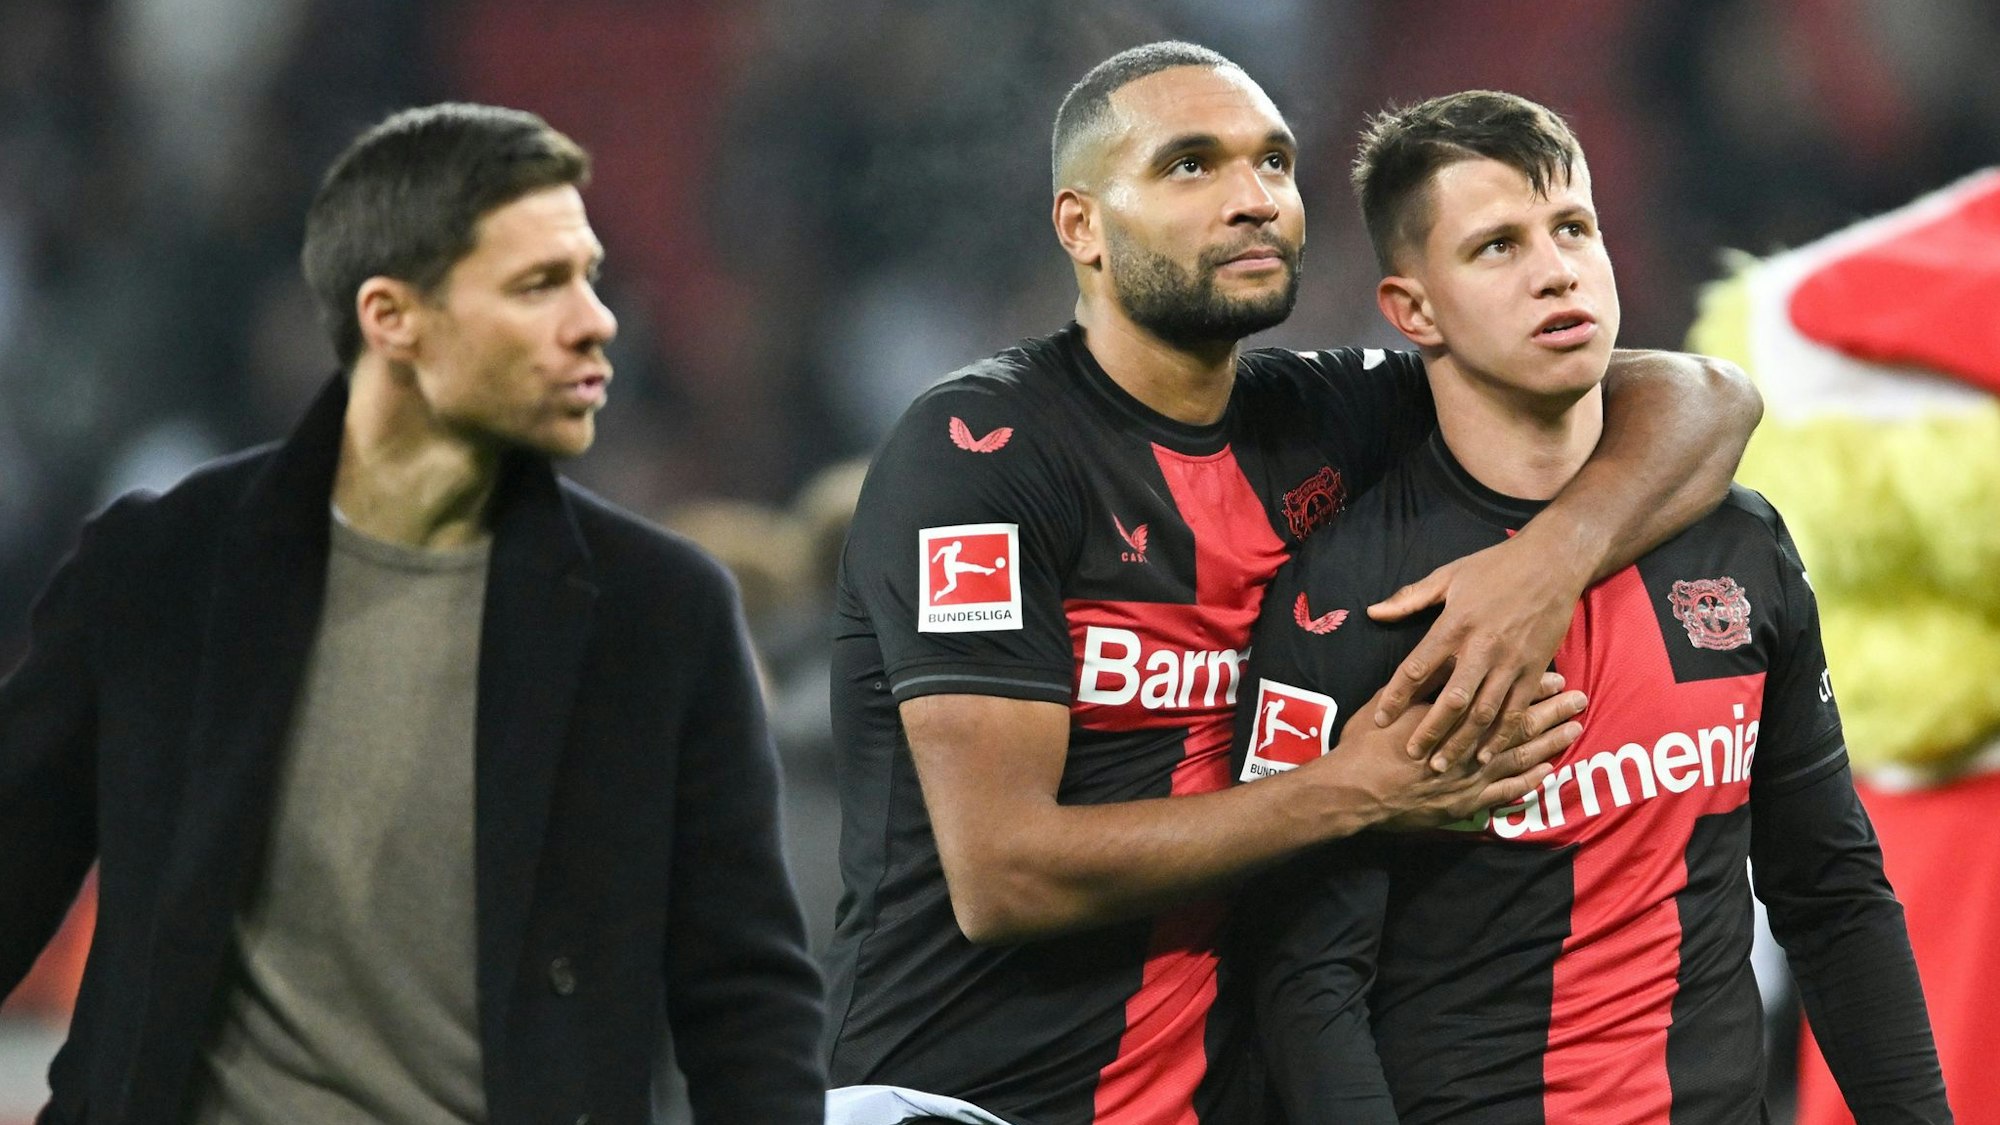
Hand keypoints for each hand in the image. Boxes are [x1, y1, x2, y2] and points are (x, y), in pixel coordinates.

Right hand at [1343, 673, 1584, 830]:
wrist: (1352, 791)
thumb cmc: (1366, 743)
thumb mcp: (1391, 701)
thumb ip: (1422, 683)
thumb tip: (1446, 659)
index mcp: (1451, 717)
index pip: (1501, 697)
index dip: (1531, 687)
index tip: (1555, 675)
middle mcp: (1468, 747)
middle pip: (1519, 726)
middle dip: (1552, 712)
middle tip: (1580, 700)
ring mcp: (1470, 778)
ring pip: (1519, 758)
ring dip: (1549, 743)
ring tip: (1575, 730)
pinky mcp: (1464, 803)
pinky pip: (1505, 793)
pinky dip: (1528, 783)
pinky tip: (1547, 772)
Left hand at [1366, 534, 1589, 770]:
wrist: (1553, 561)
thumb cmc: (1495, 566)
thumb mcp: (1449, 575)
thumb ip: (1410, 598)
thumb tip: (1373, 612)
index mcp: (1455, 624)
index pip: (1417, 667)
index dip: (1396, 696)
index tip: (1380, 719)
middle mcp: (1483, 647)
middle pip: (1450, 700)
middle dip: (1429, 731)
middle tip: (1410, 756)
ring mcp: (1511, 661)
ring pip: (1484, 713)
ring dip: (1462, 743)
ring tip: (1442, 766)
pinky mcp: (1535, 669)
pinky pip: (1516, 710)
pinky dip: (1501, 736)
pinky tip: (1486, 756)